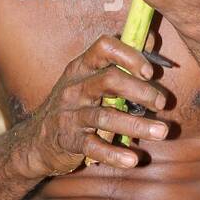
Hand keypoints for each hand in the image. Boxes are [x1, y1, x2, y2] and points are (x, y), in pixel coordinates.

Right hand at [17, 34, 168, 177]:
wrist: (36, 141)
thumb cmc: (74, 105)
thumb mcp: (88, 78)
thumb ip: (119, 61)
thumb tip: (152, 40)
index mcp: (81, 67)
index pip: (104, 47)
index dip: (130, 55)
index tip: (150, 72)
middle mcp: (74, 88)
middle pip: (109, 80)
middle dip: (141, 91)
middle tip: (162, 103)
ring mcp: (69, 114)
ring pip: (105, 116)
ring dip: (137, 124)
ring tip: (162, 131)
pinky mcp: (68, 141)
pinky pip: (93, 147)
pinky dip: (114, 154)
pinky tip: (133, 159)